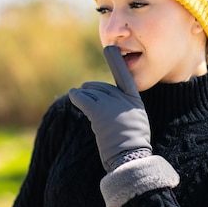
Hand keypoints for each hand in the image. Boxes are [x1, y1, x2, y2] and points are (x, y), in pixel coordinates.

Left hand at [69, 45, 150, 170]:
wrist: (130, 157)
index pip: (124, 77)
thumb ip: (124, 107)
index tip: (110, 48)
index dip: (116, 62)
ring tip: (76, 95)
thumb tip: (105, 100)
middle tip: (83, 90)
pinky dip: (76, 97)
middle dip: (92, 89)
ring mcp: (111, 104)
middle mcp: (123, 98)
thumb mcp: (135, 121)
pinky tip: (72, 95)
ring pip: (91, 94)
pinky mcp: (98, 112)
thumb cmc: (131, 144)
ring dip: (82, 94)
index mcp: (134, 100)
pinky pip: (83, 100)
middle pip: (102, 87)